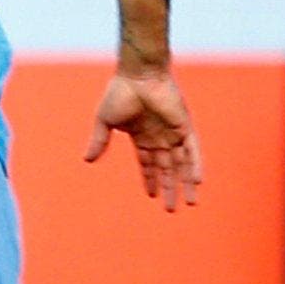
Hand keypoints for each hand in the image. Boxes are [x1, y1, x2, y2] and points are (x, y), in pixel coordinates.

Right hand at [84, 70, 202, 210]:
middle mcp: (160, 136)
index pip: (148, 163)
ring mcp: (173, 132)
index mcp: (142, 136)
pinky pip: (192, 150)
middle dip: (168, 188)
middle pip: (167, 169)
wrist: (137, 74)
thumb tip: (87, 160)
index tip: (152, 196)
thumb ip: (99, 141)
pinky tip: (197, 182)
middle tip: (172, 209)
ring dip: (185, 183)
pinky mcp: (184, 126)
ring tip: (190, 203)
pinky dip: (195, 165)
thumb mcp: (105, 121)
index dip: (150, 180)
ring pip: (182, 164)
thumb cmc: (120, 92)